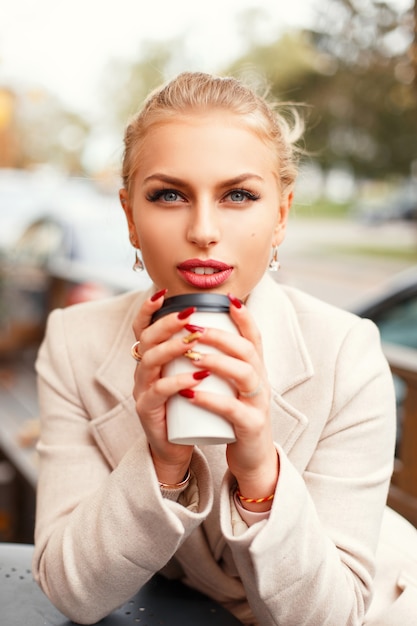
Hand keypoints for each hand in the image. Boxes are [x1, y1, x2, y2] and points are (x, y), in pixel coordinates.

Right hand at [130, 290, 207, 484]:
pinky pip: (159, 392)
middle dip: (167, 323)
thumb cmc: (189, 403)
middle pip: (146, 338)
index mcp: (153, 357)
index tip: (163, 292)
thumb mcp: (191, 371)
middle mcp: (143, 370)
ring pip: (150, 361)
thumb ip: (198, 348)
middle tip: (189, 314)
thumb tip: (222, 317)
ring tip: (193, 341)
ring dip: (172, 348)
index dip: (148, 309)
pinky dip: (178, 382)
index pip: (143, 327)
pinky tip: (197, 376)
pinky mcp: (147, 410)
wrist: (179, 443)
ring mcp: (142, 389)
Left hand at [180, 295, 278, 510]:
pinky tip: (191, 393)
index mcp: (256, 370)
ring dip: (217, 361)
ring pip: (245, 374)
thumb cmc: (235, 417)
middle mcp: (261, 382)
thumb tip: (198, 334)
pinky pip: (232, 410)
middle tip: (194, 328)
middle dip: (221, 335)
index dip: (244, 317)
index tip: (228, 299)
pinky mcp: (251, 427)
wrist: (252, 458)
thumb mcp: (232, 387)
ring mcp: (258, 404)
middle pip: (248, 350)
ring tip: (192, 354)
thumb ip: (223, 363)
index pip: (254, 337)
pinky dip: (211, 399)